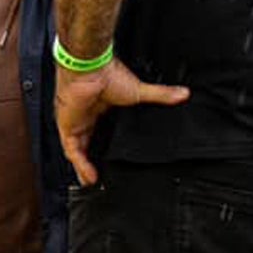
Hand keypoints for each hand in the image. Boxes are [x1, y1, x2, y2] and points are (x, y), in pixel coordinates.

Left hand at [55, 59, 188, 185]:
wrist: (91, 68)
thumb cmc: (109, 74)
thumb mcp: (139, 91)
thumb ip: (161, 95)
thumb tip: (184, 94)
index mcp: (100, 108)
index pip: (102, 131)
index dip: (107, 146)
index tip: (115, 160)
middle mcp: (85, 117)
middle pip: (88, 144)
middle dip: (93, 161)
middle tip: (103, 177)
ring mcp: (75, 122)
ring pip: (78, 151)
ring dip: (84, 167)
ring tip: (94, 183)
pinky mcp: (68, 126)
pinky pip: (72, 150)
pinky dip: (80, 164)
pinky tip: (89, 176)